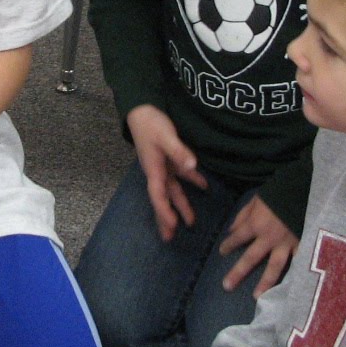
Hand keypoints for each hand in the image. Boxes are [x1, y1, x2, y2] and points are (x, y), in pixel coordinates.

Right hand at [125, 105, 207, 240]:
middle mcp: (156, 172)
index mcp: (154, 170)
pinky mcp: (168, 159)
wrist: (141, 108)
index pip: (159, 196)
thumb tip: (193, 167)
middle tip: (169, 238)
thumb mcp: (165, 136)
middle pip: (162, 200)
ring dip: (180, 205)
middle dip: (166, 218)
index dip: (164, 212)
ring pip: (172, 191)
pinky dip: (191, 181)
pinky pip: (180, 175)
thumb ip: (179, 151)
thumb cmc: (150, 123)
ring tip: (190, 222)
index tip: (173, 226)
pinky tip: (204, 186)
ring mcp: (162, 166)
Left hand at [218, 196, 298, 298]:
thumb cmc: (281, 190)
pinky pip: (298, 263)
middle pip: (251, 258)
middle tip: (226, 286)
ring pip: (274, 267)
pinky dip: (295, 275)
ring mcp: (287, 244)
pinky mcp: (303, 245)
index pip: (238, 238)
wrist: (307, 188)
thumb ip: (244, 214)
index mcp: (256, 224)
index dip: (229, 245)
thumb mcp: (258, 198)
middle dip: (238, 272)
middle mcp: (269, 238)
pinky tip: (291, 288)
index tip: (222, 251)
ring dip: (264, 283)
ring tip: (256, 297)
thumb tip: (232, 229)